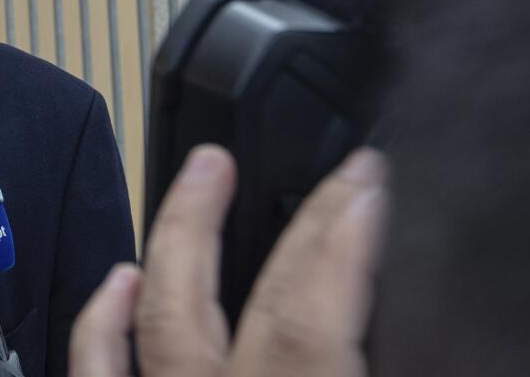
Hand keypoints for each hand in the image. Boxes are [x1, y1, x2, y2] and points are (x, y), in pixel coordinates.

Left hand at [68, 144, 386, 376]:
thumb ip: (399, 369)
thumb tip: (433, 343)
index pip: (308, 323)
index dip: (339, 247)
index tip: (369, 187)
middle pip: (251, 306)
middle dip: (299, 227)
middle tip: (338, 174)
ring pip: (160, 317)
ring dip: (183, 237)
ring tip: (208, 174)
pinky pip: (96, 373)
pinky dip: (102, 324)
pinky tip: (117, 281)